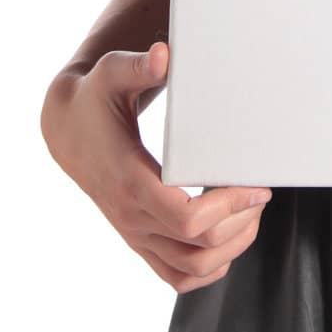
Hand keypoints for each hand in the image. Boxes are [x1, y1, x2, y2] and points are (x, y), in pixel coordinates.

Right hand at [41, 41, 273, 293]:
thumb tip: (163, 56)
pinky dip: (209, 266)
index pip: (186, 217)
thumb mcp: (111, 73)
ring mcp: (134, 233)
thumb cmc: (97, 98)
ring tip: (251, 212)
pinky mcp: (139, 240)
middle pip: (197, 246)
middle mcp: (131, 216)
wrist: (69, 129)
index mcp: (130, 180)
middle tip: (261, 192)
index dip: (229, 205)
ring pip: (191, 269)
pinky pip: (177, 275)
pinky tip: (228, 237)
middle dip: (240, 222)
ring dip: (231, 246)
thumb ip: (138, 66)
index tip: (256, 184)